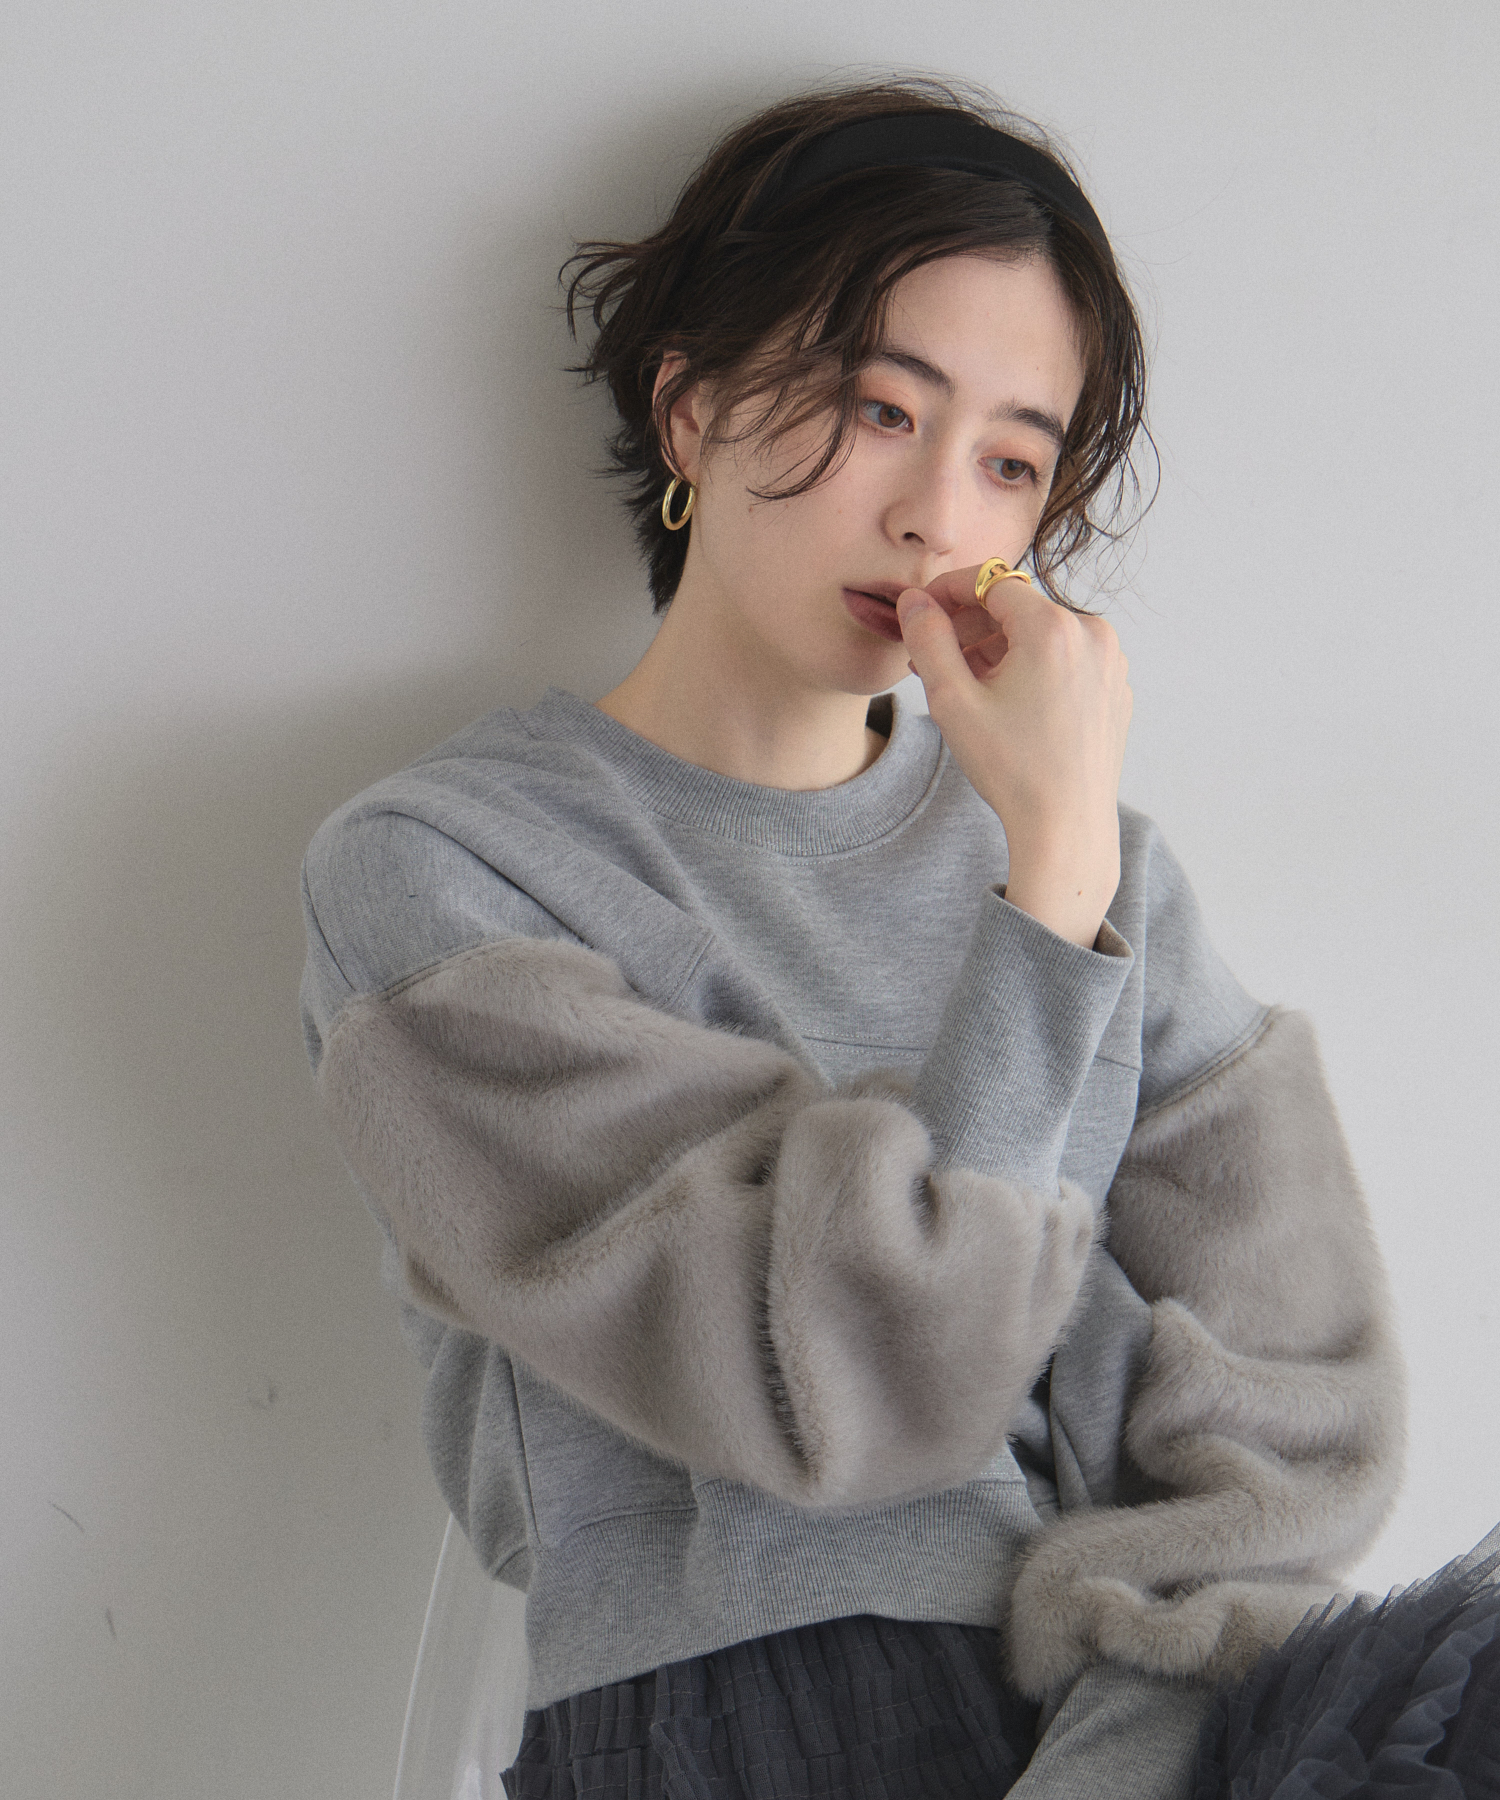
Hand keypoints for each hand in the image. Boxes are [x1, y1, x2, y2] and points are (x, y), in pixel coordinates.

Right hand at [896, 567, 1131, 948]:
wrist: (1066, 826)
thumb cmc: (1012, 769)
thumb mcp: (953, 700)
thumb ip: (928, 639)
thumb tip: (914, 601)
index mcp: (1054, 627)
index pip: (991, 580)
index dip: (949, 591)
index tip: (922, 610)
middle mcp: (1092, 633)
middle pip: (1018, 607)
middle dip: (972, 625)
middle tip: (932, 654)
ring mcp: (1110, 661)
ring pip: (1041, 634)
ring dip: (999, 647)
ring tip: (964, 684)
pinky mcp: (1114, 687)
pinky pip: (1066, 660)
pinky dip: (1032, 668)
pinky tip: (1004, 702)